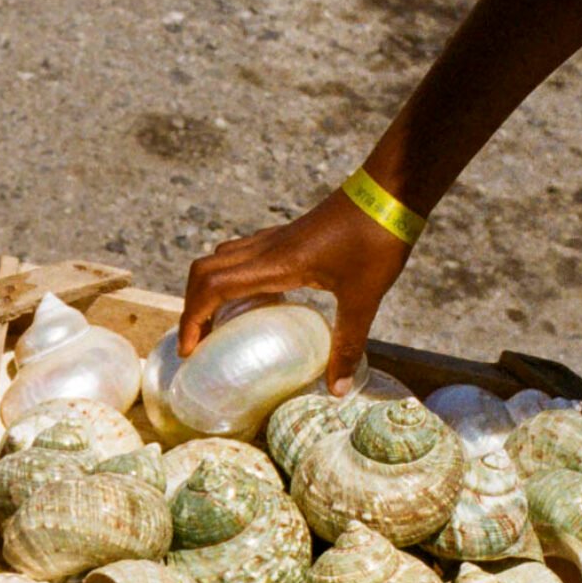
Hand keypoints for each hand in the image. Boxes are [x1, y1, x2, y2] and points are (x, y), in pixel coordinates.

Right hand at [179, 189, 413, 392]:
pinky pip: (243, 253)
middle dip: (192, 306)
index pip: (212, 287)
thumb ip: (347, 344)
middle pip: (204, 271)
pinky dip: (232, 276)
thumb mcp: (364, 298)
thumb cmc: (376, 239)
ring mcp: (275, 238)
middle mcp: (266, 248)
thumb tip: (336, 392)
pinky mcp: (288, 234)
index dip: (192, 319)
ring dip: (208, 288)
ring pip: (220, 258)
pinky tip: (255, 298)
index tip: (191, 350)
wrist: (390, 190)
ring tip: (219, 321)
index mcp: (275, 264)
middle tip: (200, 339)